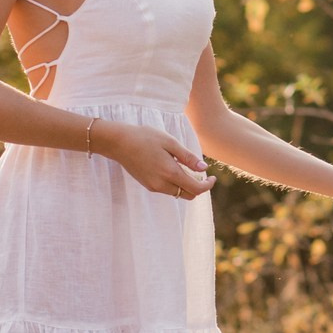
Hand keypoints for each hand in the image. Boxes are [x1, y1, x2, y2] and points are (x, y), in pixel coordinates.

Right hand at [96, 120, 215, 200]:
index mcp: (169, 172)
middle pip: (188, 195)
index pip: (196, 189)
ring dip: (187, 186)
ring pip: (178, 193)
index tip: (213, 177)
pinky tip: (174, 169)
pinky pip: (168, 190)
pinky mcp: (148, 185)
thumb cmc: (145, 137)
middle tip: (202, 174)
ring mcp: (153, 186)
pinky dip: (176, 184)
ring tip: (188, 168)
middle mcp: (161, 184)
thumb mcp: (170, 142)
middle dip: (199, 187)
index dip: (208, 185)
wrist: (119, 142)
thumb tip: (204, 169)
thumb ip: (187, 157)